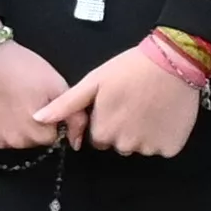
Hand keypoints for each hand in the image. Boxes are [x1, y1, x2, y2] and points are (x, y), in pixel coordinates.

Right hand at [0, 25, 67, 151]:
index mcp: (39, 130)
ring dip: (11, 129)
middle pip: (30, 142)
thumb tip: (76, 143)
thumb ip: (74, 116)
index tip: (38, 103)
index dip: (48, 121)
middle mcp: (16, 141)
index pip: (51, 137)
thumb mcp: (56, 85)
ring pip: (11, 142)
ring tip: (5, 104)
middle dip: (30, 127)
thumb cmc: (20, 66)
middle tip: (21, 101)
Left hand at [50, 45, 205, 157]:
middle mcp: (125, 146)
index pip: (98, 138)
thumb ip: (66, 105)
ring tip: (149, 106)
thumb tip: (37, 119)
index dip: (106, 121)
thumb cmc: (129, 68)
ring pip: (141, 147)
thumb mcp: (93, 82)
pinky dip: (164, 136)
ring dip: (144, 132)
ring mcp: (150, 148)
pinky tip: (164, 115)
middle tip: (133, 103)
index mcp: (103, 133)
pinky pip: (163, 148)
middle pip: (119, 144)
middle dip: (123, 128)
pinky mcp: (171, 148)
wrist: (172, 61)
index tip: (116, 104)